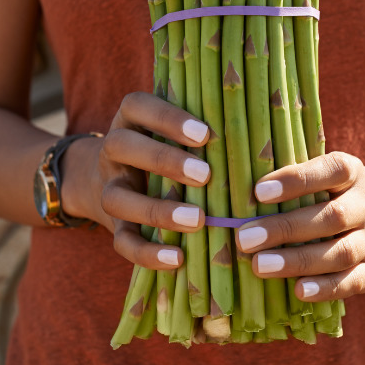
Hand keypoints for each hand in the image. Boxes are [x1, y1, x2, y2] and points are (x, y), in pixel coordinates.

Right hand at [60, 92, 212, 270]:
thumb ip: (202, 129)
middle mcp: (114, 152)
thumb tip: (257, 127)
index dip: (167, 118)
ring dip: (156, 210)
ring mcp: (110, 189)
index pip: (137, 105)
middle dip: (163, 160)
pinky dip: (147, 252)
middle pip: (121, 145)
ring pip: (116, 198)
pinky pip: (122, 241)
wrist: (107, 180)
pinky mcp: (114, 226)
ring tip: (198, 220)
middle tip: (205, 175)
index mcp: (131, 120)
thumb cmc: (166, 148)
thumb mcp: (175, 131)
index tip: (204, 134)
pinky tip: (178, 258)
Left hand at [233, 152, 364, 301]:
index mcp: (354, 173)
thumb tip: (244, 191)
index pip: (330, 171)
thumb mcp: (335, 172)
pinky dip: (326, 288)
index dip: (296, 180)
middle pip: (330, 218)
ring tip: (260, 265)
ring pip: (339, 253)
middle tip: (244, 237)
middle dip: (285, 229)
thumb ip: (300, 178)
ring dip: (298, 261)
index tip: (258, 191)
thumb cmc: (347, 191)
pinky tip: (298, 291)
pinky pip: (353, 282)